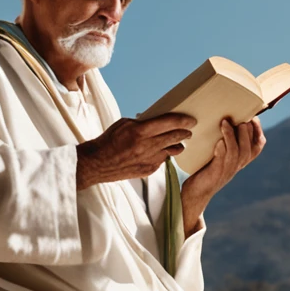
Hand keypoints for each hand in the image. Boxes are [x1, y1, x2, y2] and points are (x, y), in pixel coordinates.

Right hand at [76, 114, 195, 188]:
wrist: (98, 163)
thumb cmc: (109, 140)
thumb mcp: (124, 124)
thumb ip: (142, 122)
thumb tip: (156, 120)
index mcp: (140, 131)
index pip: (169, 123)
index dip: (183, 121)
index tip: (191, 120)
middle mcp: (147, 146)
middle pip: (175, 137)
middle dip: (184, 133)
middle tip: (189, 131)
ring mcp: (149, 160)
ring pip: (172, 151)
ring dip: (177, 145)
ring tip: (179, 142)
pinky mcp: (148, 170)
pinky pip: (162, 161)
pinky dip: (163, 155)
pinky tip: (161, 152)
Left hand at [180, 117, 266, 235]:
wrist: (196, 193)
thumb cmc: (206, 170)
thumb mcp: (219, 155)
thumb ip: (224, 141)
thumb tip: (223, 118)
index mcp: (240, 160)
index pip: (257, 146)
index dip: (258, 132)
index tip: (253, 118)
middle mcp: (237, 165)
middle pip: (249, 148)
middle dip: (247, 131)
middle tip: (241, 118)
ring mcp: (227, 170)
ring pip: (238, 153)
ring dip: (232, 136)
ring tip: (226, 122)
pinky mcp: (216, 173)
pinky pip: (222, 160)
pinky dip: (222, 150)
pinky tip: (219, 141)